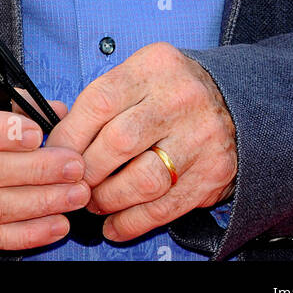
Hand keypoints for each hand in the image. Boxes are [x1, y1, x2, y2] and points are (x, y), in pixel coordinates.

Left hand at [45, 43, 236, 242]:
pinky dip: (134, 222)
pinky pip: (166, 207)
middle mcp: (180, 98)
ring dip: (109, 199)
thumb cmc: (170, 91)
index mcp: (154, 66)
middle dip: (88, 170)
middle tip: (75, 181)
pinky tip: (115, 225)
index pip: (100, 101)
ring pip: (143, 179)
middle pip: (119, 142)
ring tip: (95, 202)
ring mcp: (200, 136)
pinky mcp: (213, 172)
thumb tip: (59, 138)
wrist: (235, 101)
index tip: (57, 152)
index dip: (71, 134)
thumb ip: (103, 99)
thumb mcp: (140, 75)